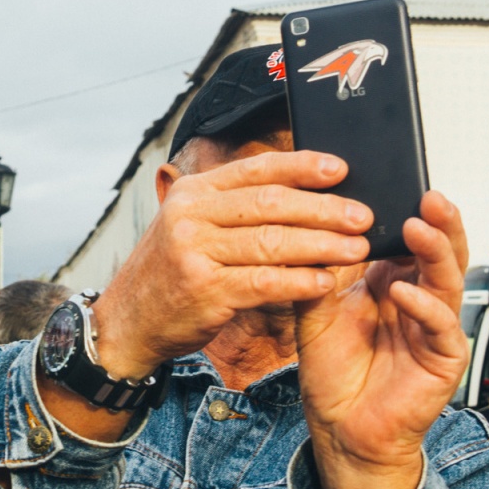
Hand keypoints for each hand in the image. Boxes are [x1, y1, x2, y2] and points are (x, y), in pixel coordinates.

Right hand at [92, 151, 371, 376]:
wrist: (126, 322)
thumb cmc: (171, 273)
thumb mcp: (190, 226)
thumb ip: (233, 209)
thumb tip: (300, 194)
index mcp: (193, 191)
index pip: (257, 170)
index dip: (302, 166)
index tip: (342, 169)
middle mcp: (191, 214)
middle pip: (271, 204)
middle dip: (324, 209)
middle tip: (363, 216)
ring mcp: (195, 251)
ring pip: (273, 242)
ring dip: (322, 246)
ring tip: (356, 249)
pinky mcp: (204, 289)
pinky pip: (264, 282)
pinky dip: (300, 281)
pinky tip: (325, 282)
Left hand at [295, 190, 471, 488]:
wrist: (340, 429)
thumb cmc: (335, 373)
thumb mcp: (316, 312)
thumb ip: (320, 273)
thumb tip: (315, 227)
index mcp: (393, 282)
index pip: (409, 239)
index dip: (406, 212)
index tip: (393, 184)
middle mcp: (420, 299)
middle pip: (439, 251)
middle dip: (438, 221)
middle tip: (428, 195)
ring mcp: (435, 327)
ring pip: (448, 280)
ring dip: (436, 252)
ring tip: (419, 226)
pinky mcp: (444, 358)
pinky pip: (441, 326)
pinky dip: (424, 306)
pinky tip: (405, 291)